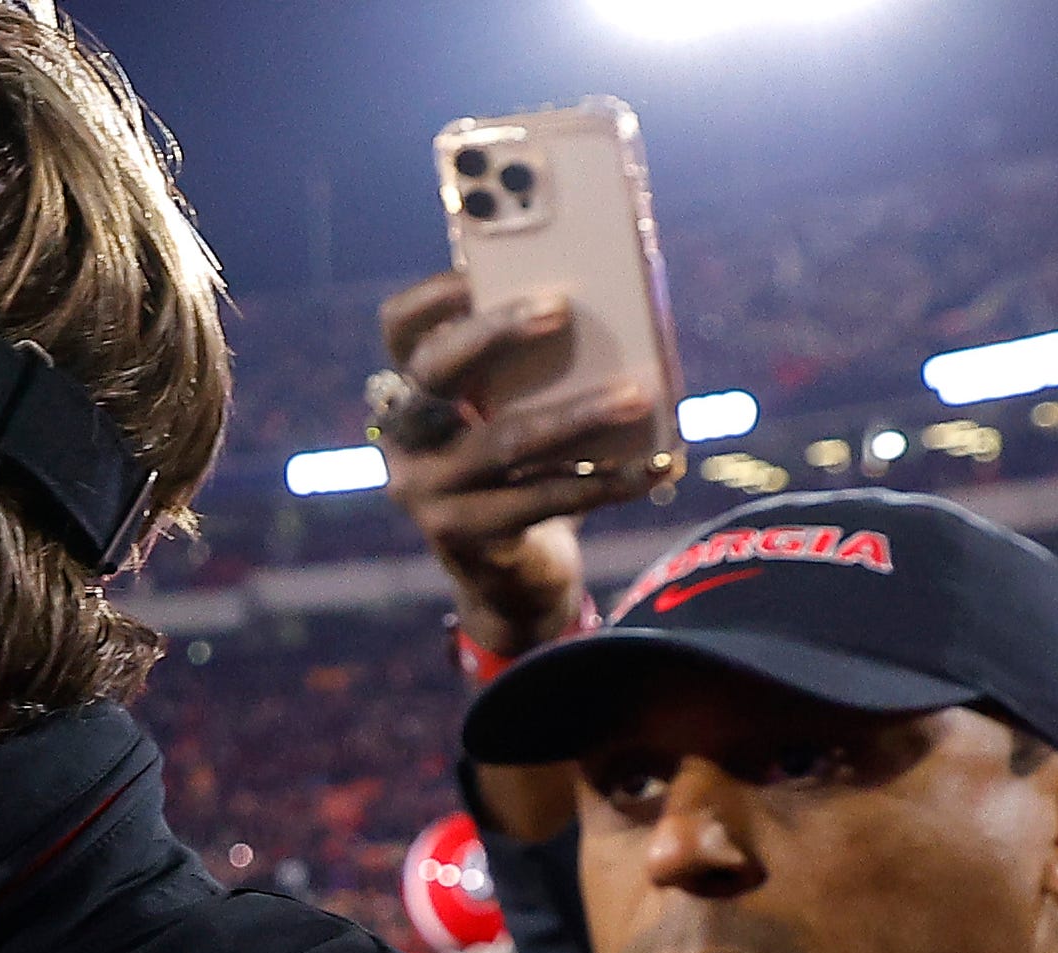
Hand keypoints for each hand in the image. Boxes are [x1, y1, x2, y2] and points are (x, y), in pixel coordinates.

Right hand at [376, 271, 669, 661]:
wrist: (510, 578)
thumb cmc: (527, 472)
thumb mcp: (519, 413)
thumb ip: (537, 369)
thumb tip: (616, 307)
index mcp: (413, 394)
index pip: (400, 332)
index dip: (432, 298)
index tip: (479, 269)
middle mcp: (405, 440)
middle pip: (436, 373)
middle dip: (497, 333)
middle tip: (562, 307)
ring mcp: (427, 491)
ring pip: (503, 440)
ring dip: (578, 415)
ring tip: (639, 396)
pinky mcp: (463, 537)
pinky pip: (544, 499)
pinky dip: (607, 480)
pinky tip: (657, 467)